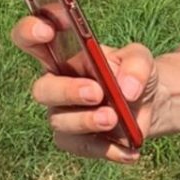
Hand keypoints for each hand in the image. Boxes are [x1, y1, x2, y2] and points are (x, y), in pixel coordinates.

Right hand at [12, 15, 157, 162]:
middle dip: (67, 91)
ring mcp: (62, 113)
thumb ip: (136, 64)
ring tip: (113, 117)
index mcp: (62, 54)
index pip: (30, 39)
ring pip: (59, 121)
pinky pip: (81, 146)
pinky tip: (128, 149)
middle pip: (42, 89)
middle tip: (96, 92)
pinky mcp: (74, 140)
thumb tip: (126, 89)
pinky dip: (106, 148)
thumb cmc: (133, 73)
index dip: (29, 32)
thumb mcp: (140, 58)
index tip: (47, 30)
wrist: (149, 104)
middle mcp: (55, 84)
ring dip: (86, 120)